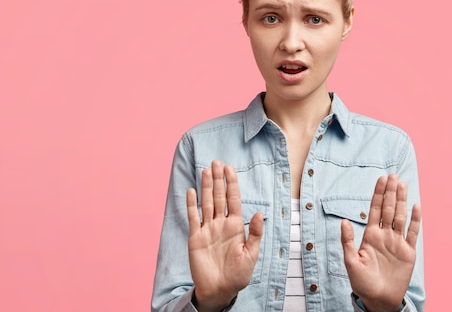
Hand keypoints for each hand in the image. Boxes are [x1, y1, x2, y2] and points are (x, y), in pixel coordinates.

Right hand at [186, 160, 263, 311]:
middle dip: (218, 179)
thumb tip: (259, 213)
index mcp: (236, 226)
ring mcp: (207, 229)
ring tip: (206, 171)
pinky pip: (193, 218)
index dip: (231, 183)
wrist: (220, 290)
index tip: (229, 168)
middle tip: (216, 162)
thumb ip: (254, 233)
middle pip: (219, 197)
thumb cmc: (238, 274)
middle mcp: (221, 224)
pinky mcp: (195, 238)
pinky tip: (191, 191)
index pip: (233, 199)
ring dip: (206, 187)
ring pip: (207, 203)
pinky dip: (191, 205)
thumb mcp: (251, 254)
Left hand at [341, 174, 420, 311]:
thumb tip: (343, 221)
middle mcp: (385, 235)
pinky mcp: (408, 252)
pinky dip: (415, 220)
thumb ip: (348, 241)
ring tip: (403, 184)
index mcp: (370, 235)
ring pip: (400, 216)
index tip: (381, 179)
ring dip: (402, 201)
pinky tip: (416, 206)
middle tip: (393, 175)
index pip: (375, 209)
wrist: (379, 299)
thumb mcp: (351, 261)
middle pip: (388, 209)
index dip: (378, 194)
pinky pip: (412, 233)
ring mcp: (397, 242)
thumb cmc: (362, 282)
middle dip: (390, 192)